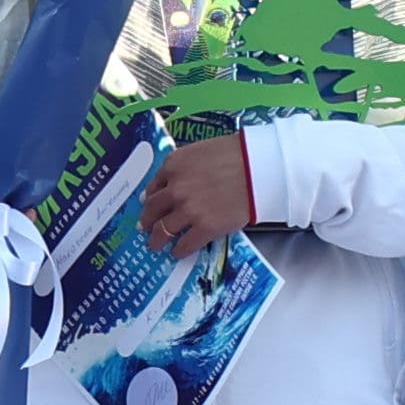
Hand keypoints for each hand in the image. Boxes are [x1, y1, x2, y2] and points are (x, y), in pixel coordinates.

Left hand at [138, 136, 263, 255]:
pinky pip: (184, 244)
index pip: (153, 186)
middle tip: (145, 228)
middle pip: (153, 209)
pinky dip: (179, 251)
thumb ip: (182, 166)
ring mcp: (188, 210)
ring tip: (155, 245)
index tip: (149, 205)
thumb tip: (169, 183)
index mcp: (173, 166)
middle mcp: (175, 188)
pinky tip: (178, 252)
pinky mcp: (205, 228)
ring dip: (157, 240)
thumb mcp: (200, 151)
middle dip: (147, 221)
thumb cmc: (237, 154)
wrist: (259, 168)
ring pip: (163, 230)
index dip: (150, 198)